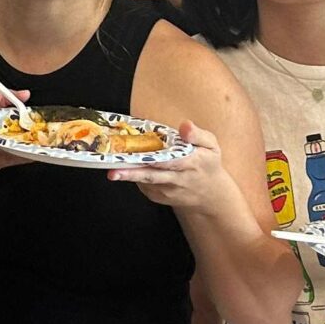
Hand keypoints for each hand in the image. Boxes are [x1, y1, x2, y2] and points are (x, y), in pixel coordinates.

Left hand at [115, 120, 234, 215]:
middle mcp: (179, 179)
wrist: (210, 194)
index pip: (173, 161)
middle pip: (153, 176)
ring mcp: (169, 191)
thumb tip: (185, 126)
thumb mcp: (211, 145)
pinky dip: (136, 177)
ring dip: (129, 175)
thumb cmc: (208, 163)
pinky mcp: (160, 197)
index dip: (155, 159)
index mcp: (193, 163)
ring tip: (113, 168)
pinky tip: (132, 167)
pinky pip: (144, 187)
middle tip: (112, 172)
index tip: (139, 155)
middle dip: (132, 174)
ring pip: (145, 182)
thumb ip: (198, 135)